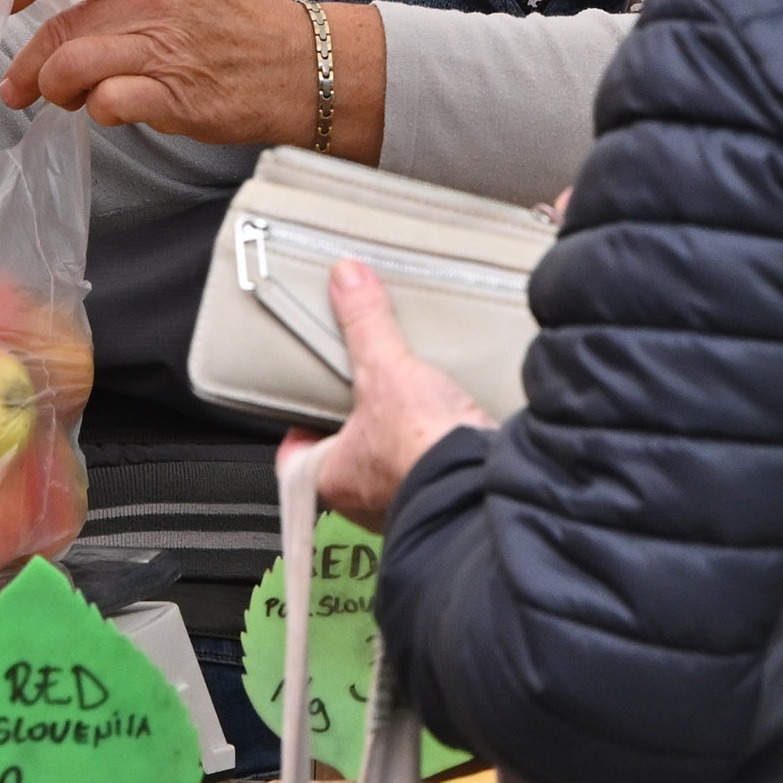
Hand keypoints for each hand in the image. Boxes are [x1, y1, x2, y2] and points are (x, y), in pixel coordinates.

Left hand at [0, 0, 380, 157]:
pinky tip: (111, 111)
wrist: (301, 64)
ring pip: (71, 66)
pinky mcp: (177, 94)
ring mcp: (165, 46)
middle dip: (28, 65)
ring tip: (69, 100)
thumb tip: (46, 21)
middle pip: (59, 28)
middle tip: (19, 88)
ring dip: (57, 92)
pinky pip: (107, 103)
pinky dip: (97, 112)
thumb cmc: (231, 30)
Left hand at [290, 260, 495, 525]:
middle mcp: (363, 500)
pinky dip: (436, 447)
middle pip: (346, 454)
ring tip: (411, 401)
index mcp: (331, 477)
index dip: (301, 423)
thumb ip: (365, 323)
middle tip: (367, 390)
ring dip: (400, 437)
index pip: (298, 452)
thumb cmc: (421, 450)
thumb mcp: (386, 370)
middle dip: (359, 423)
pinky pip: (430, 467)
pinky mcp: (444, 495)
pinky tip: (448, 422)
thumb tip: (347, 279)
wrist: (484, 486)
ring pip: (390, 463)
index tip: (308, 398)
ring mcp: (404, 503)